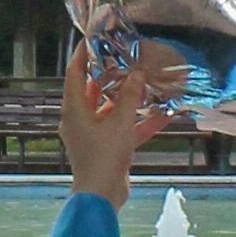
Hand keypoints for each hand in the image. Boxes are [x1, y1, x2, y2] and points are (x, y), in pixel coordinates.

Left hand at [59, 34, 186, 207]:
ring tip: (145, 82)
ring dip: (127, 99)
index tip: (94, 39)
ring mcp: (93, 135)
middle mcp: (80, 120)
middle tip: (126, 58)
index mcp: (74, 110)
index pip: (75, 74)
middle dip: (110, 75)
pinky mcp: (107, 148)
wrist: (101, 197)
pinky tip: (162, 116)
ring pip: (110, 110)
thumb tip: (137, 74)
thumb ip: (129, 98)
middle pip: (93, 90)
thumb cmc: (103, 158)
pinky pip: (123, 130)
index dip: (83, 55)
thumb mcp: (119, 123)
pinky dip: (138, 123)